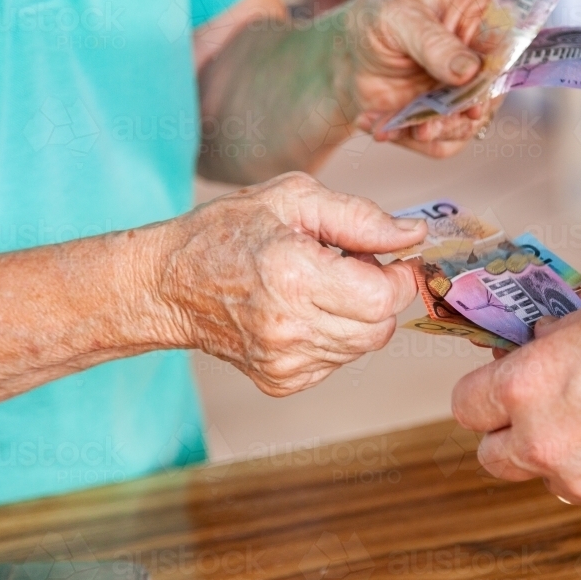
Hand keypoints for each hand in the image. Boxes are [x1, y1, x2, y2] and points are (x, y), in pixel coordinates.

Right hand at [154, 172, 425, 396]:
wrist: (167, 285)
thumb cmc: (226, 232)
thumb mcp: (293, 199)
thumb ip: (361, 217)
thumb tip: (413, 235)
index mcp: (294, 275)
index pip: (383, 298)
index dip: (398, 277)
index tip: (392, 258)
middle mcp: (289, 326)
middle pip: (380, 328)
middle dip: (379, 295)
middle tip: (348, 266)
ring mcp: (283, 361)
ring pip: (362, 346)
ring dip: (356, 315)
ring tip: (319, 285)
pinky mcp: (280, 381)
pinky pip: (336, 360)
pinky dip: (333, 335)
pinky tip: (302, 310)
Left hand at [338, 0, 503, 157]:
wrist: (344, 55)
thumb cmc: (376, 20)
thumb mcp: (399, 19)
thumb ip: (434, 44)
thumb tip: (469, 70)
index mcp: (480, 17)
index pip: (506, 48)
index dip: (494, 78)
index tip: (472, 104)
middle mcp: (481, 59)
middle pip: (490, 97)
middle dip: (456, 118)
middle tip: (424, 128)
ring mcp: (464, 94)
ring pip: (465, 127)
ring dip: (426, 133)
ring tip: (388, 128)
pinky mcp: (444, 120)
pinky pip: (437, 143)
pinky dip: (405, 139)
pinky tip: (377, 126)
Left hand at [452, 288, 580, 525]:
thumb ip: (550, 339)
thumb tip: (535, 344)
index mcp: (525, 388)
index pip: (467, 405)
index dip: (482, 395)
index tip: (496, 390)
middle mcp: (544, 442)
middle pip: (493, 458)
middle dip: (507, 436)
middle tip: (536, 416)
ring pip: (551, 479)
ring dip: (564, 458)